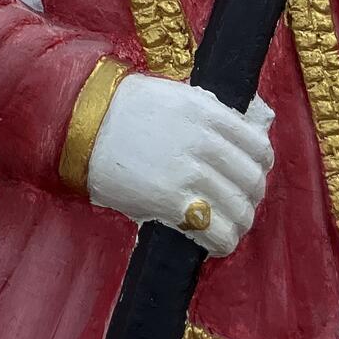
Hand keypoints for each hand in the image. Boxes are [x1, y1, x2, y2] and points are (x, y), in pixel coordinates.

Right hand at [86, 73, 274, 257]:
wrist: (80, 124)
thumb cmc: (125, 109)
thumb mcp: (175, 96)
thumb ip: (211, 113)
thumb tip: (246, 133)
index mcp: (208, 112)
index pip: (258, 147)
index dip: (259, 167)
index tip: (249, 176)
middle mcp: (204, 141)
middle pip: (252, 182)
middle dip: (250, 198)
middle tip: (237, 205)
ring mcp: (189, 173)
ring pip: (239, 210)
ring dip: (238, 223)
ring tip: (225, 227)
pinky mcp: (171, 202)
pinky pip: (217, 231)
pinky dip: (222, 241)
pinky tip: (212, 241)